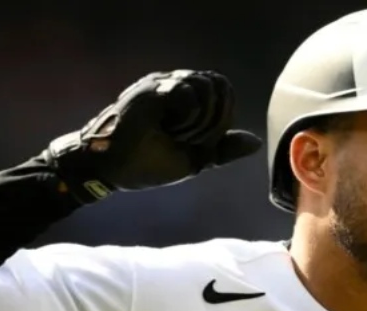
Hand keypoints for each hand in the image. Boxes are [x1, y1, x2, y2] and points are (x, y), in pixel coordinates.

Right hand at [43, 70, 262, 203]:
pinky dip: (186, 118)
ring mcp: (162, 84)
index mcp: (186, 98)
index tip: (200, 142)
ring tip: (177, 135)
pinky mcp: (151, 89)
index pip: (224, 92)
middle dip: (216, 120)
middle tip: (191, 140)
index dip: (222, 119)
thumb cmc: (147, 164)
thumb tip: (256, 142)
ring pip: (207, 86)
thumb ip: (223, 149)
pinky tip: (167, 130)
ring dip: (200, 121)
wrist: (110, 170)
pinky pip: (188, 92)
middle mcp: (175, 84)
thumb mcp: (195, 159)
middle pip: (221, 86)